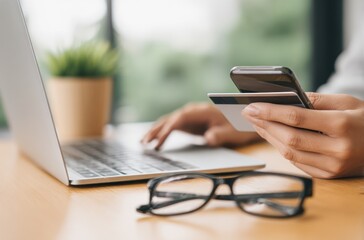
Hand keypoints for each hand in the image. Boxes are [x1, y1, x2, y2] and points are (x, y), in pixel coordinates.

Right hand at [142, 103, 259, 149]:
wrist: (243, 123)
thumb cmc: (238, 127)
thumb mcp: (232, 133)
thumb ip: (220, 135)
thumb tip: (209, 138)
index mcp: (203, 111)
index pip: (181, 118)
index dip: (169, 129)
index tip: (159, 140)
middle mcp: (194, 111)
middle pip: (171, 118)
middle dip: (156, 130)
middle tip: (144, 142)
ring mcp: (190, 116)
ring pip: (168, 122)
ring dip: (156, 131)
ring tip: (143, 142)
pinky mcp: (189, 123)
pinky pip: (172, 126)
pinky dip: (162, 132)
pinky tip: (153, 140)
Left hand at [243, 92, 363, 178]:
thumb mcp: (347, 103)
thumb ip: (316, 100)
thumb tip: (286, 100)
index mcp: (342, 126)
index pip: (297, 118)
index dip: (270, 112)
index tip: (252, 106)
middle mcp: (337, 150)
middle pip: (289, 138)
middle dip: (264, 125)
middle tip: (248, 114)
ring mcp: (333, 167)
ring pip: (290, 153)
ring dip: (269, 138)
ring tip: (256, 124)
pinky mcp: (328, 176)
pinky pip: (297, 163)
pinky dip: (282, 149)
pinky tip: (272, 137)